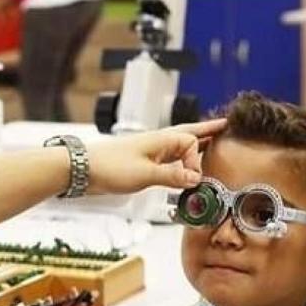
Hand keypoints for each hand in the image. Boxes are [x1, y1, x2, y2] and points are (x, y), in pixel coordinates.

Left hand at [85, 119, 225, 194]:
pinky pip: (168, 160)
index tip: (195, 179)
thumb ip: (172, 176)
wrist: (81, 169)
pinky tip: (182, 167)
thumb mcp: (145, 174)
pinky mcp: (142, 164)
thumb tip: (196, 178)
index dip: (196, 162)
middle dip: (207, 131)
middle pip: (188, 134)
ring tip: (210, 143)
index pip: (191, 144)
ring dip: (195, 146)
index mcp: (161, 139)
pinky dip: (180, 162)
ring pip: (179, 147)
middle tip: (224, 126)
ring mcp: (150, 152)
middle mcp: (158, 143)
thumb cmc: (109, 166)